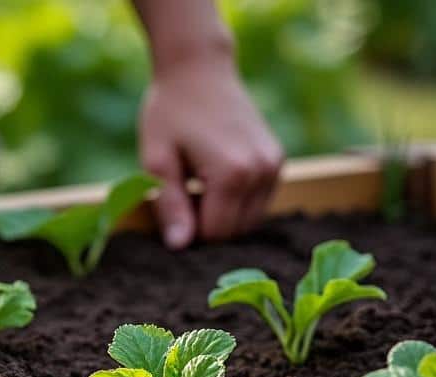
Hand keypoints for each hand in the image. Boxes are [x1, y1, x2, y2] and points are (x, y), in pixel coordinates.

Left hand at [138, 54, 284, 248]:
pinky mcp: (279, 161)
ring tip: (201, 180)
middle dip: (207, 223)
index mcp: (233, 174)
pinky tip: (216, 177)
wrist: (199, 70)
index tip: (174, 202)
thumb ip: (170, 206)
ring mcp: (275, 165)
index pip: (215, 234)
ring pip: (249, 220)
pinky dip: (238, 201)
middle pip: (235, 231)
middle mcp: (262, 171)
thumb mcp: (157, 161)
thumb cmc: (170, 113)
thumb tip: (180, 247)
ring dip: (223, 213)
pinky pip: (258, 202)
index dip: (189, 229)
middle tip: (186, 189)